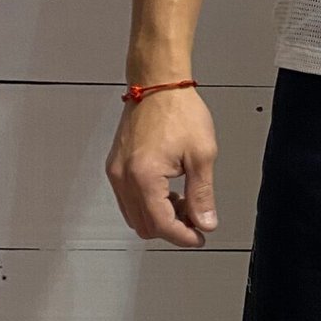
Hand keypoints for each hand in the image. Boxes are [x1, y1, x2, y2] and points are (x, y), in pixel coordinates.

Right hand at [105, 88, 219, 247]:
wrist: (158, 83)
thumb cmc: (178, 110)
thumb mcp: (201, 155)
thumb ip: (202, 194)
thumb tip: (205, 222)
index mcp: (144, 176)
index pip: (161, 224)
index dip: (183, 237)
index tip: (199, 237)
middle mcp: (123, 177)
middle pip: (144, 226)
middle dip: (171, 229)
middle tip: (196, 220)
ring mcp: (116, 171)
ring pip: (134, 215)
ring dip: (159, 218)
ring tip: (184, 202)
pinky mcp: (115, 165)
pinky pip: (128, 199)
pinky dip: (148, 204)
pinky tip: (168, 191)